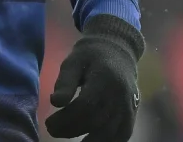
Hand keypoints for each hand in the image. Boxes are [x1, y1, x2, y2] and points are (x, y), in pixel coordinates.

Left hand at [45, 15, 144, 141]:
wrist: (119, 48)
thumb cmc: (91, 55)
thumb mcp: (73, 61)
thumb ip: (65, 81)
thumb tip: (54, 102)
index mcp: (104, 79)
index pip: (84, 106)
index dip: (65, 119)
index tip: (49, 123)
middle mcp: (120, 95)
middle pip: (95, 122)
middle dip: (70, 130)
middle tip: (53, 130)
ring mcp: (129, 105)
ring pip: (109, 132)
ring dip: (88, 140)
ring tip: (68, 135)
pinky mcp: (133, 112)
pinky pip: (123, 134)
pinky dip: (109, 141)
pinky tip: (90, 140)